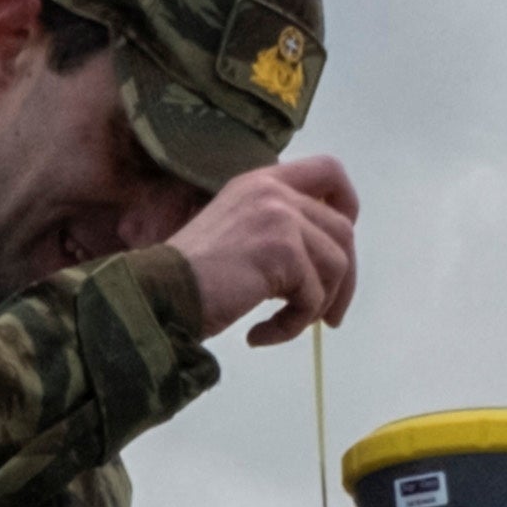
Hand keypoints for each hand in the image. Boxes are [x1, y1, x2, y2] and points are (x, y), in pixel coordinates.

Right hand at [172, 152, 354, 343]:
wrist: (158, 294)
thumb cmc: (188, 276)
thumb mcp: (236, 234)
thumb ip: (274, 230)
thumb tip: (321, 264)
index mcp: (262, 182)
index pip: (329, 171)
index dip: (347, 206)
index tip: (340, 246)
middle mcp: (274, 191)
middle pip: (343, 230)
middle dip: (343, 280)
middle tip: (329, 318)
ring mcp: (280, 218)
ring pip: (335, 266)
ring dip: (315, 307)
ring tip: (282, 326)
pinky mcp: (283, 252)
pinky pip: (311, 298)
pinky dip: (291, 326)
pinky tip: (259, 335)